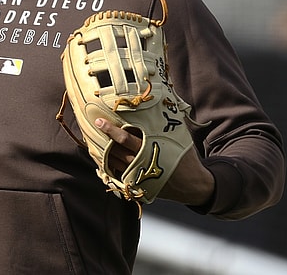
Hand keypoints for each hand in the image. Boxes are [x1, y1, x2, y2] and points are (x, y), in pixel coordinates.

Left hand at [95, 118, 214, 206]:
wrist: (193, 185)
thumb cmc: (186, 157)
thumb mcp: (180, 137)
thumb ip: (169, 122)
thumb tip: (165, 100)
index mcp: (151, 149)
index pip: (126, 139)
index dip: (111, 130)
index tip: (100, 121)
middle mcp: (142, 164)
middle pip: (116, 151)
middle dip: (103, 140)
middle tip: (93, 129)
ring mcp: (138, 177)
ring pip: (114, 164)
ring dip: (103, 154)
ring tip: (93, 142)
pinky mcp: (137, 186)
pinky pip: (118, 176)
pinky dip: (109, 168)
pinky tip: (102, 160)